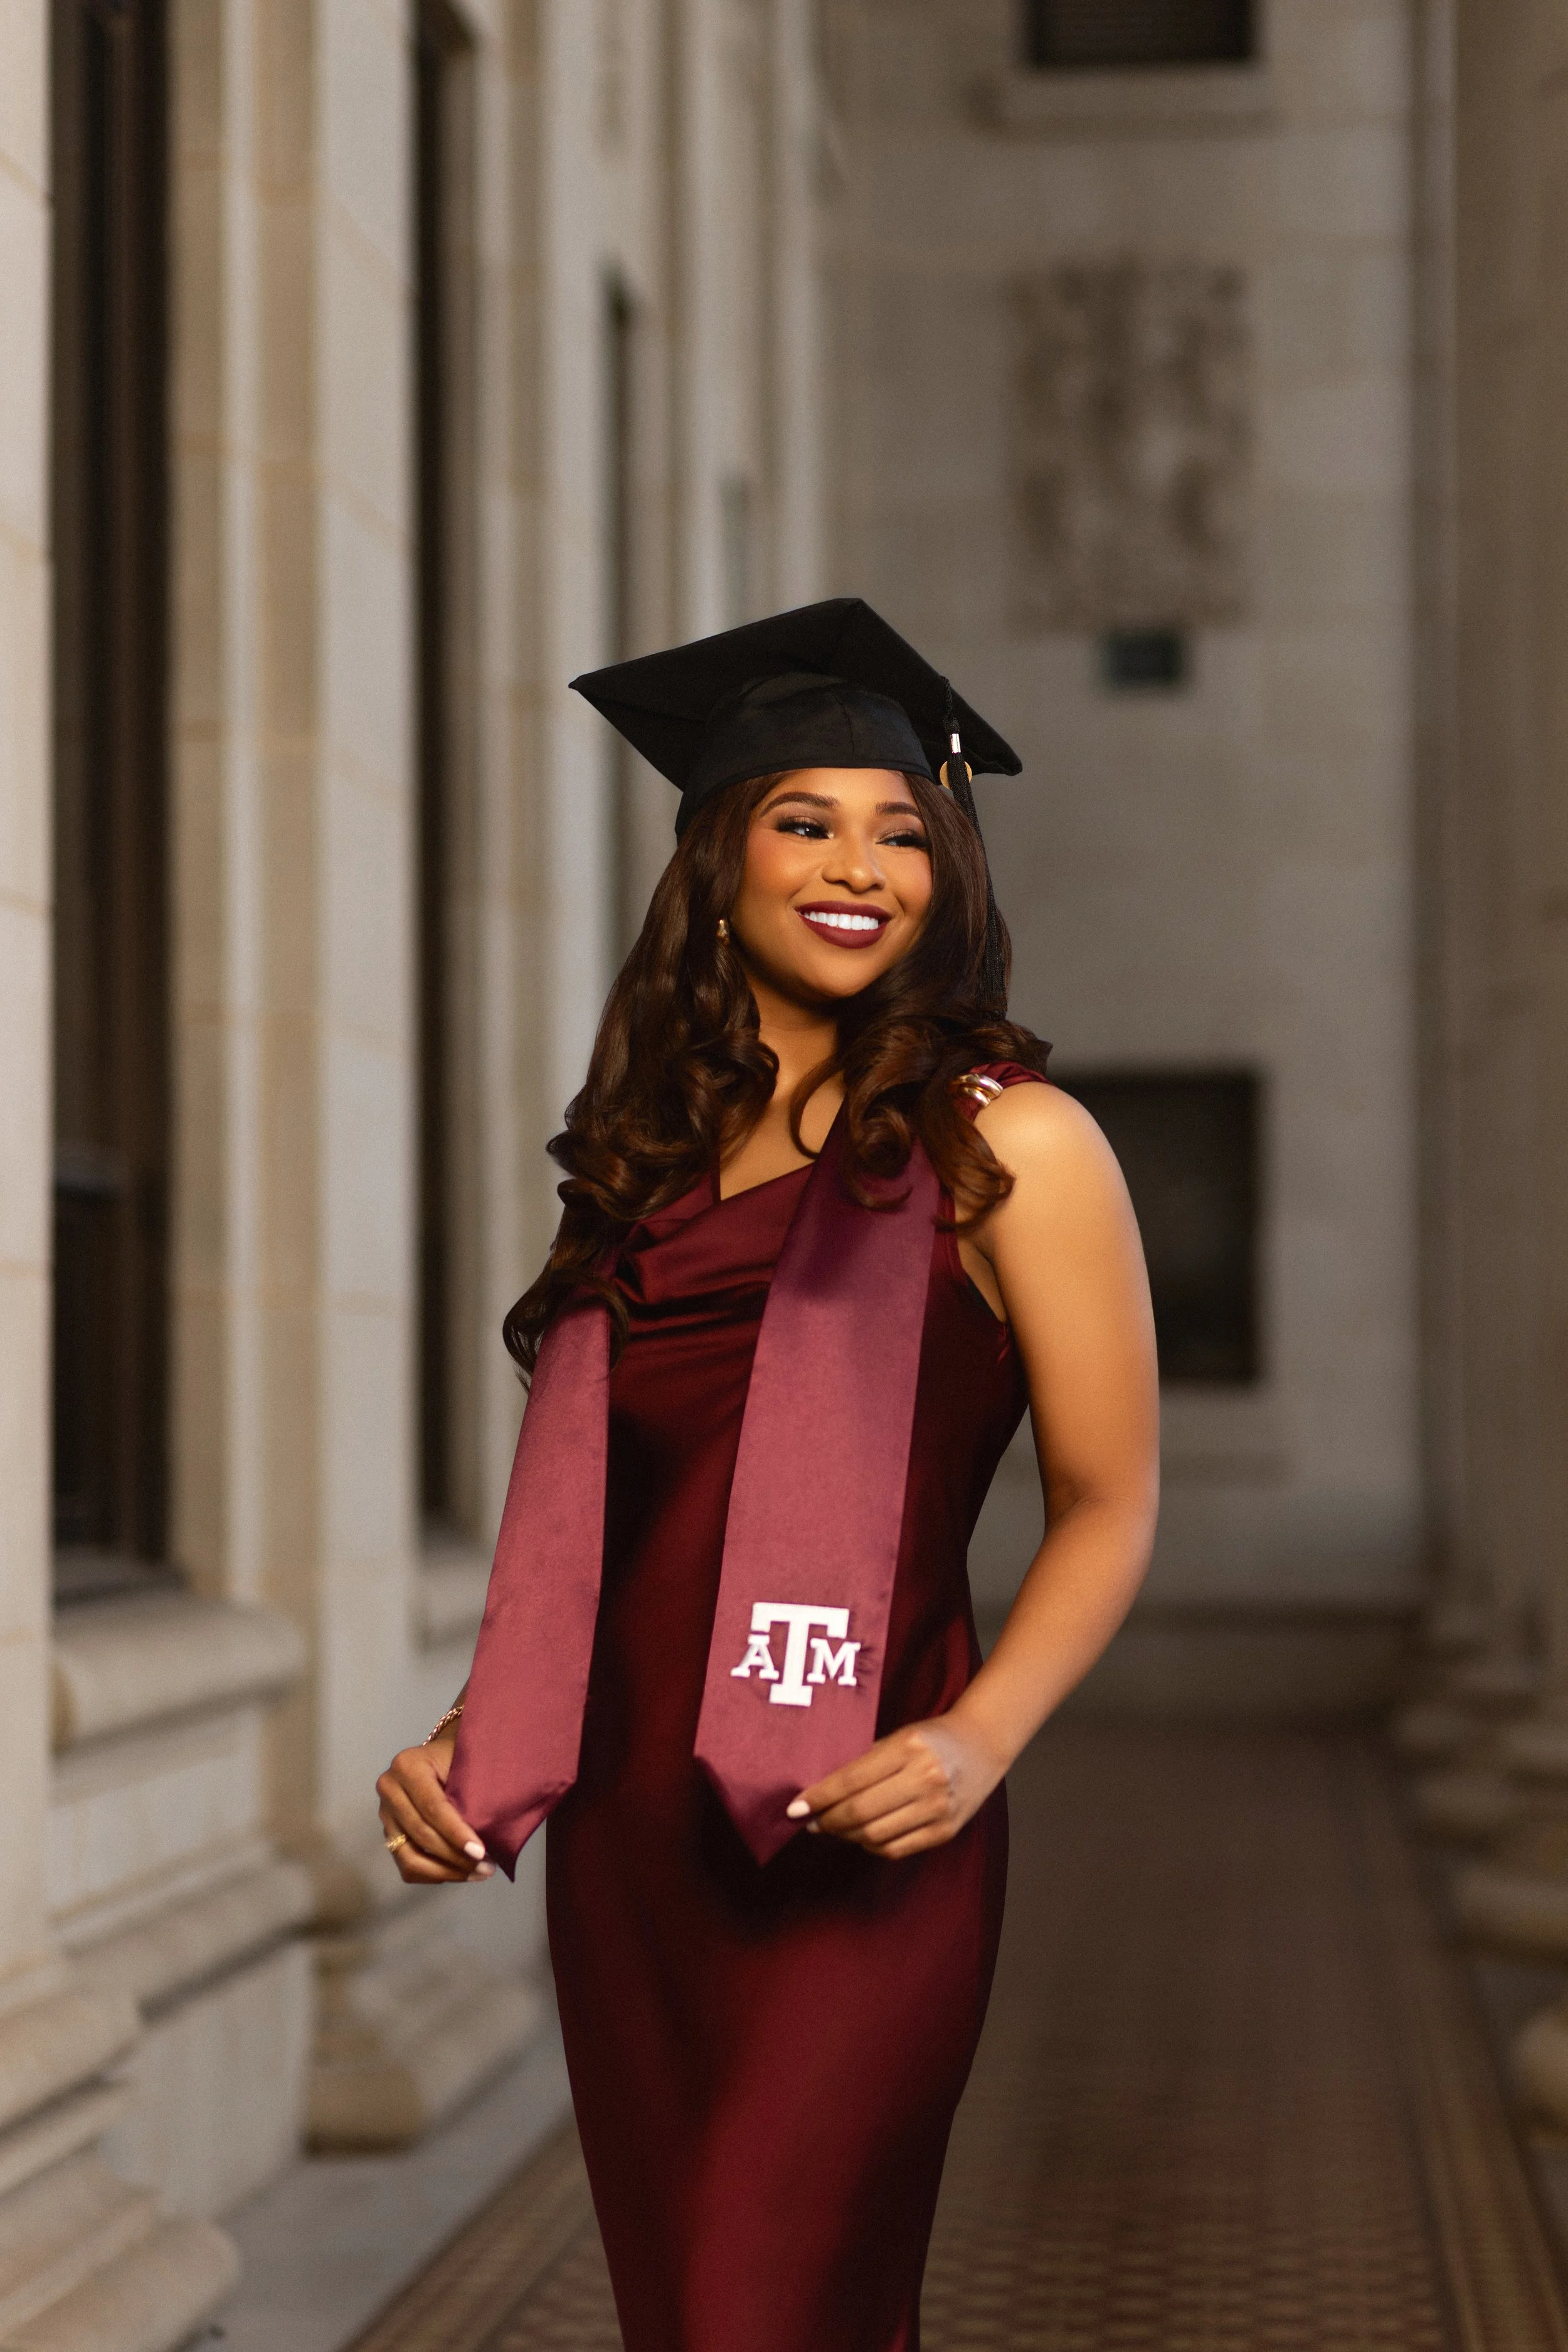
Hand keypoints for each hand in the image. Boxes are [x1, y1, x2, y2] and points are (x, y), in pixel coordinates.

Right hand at [376, 1736, 493, 1883]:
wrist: (443, 1755)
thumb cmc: (460, 1757)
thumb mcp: (466, 1761)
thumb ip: (472, 1790)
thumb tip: (489, 1830)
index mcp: (407, 1765)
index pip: (433, 1807)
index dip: (456, 1833)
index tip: (480, 1852)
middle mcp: (389, 1789)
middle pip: (421, 1834)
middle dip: (455, 1856)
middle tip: (487, 1868)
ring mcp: (386, 1814)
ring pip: (409, 1857)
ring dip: (445, 1871)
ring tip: (476, 1874)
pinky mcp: (390, 1833)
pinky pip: (406, 1865)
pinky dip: (434, 1874)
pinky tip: (459, 1872)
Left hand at [787, 1712, 1006, 1859]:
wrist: (982, 1746)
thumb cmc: (931, 1738)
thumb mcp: (898, 1737)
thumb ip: (865, 1763)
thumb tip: (820, 1794)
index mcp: (909, 1747)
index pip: (851, 1780)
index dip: (819, 1797)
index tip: (795, 1808)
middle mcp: (926, 1778)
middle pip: (861, 1812)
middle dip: (828, 1821)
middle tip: (812, 1822)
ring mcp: (938, 1808)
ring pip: (876, 1836)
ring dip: (846, 1836)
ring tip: (834, 1828)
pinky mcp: (945, 1831)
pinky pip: (897, 1849)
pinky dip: (872, 1846)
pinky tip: (862, 1836)